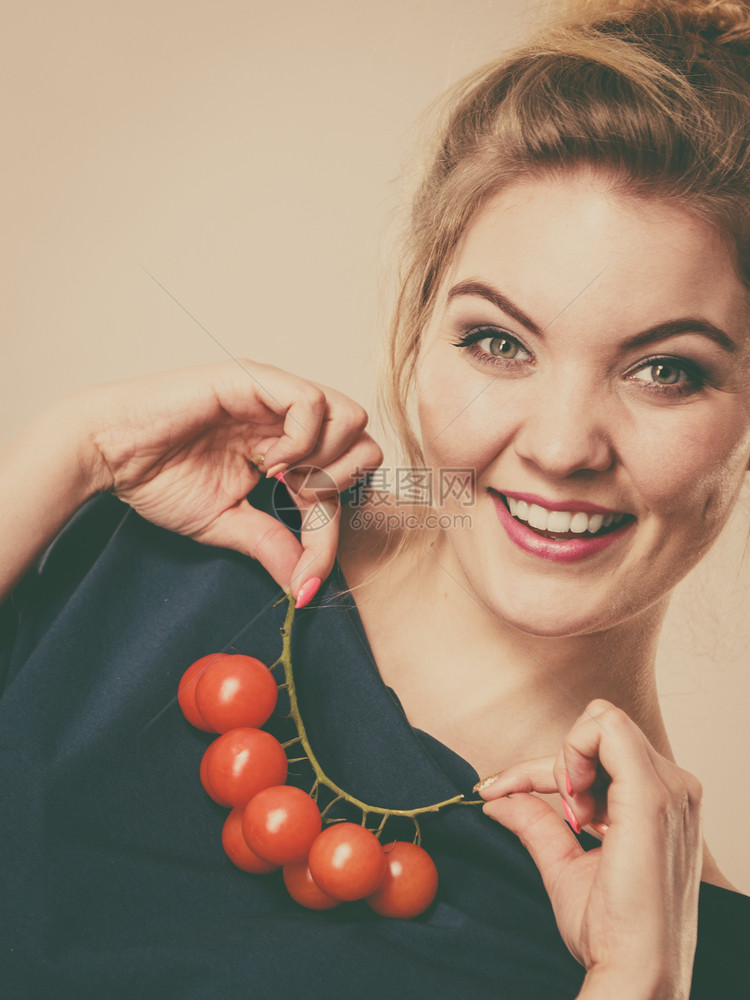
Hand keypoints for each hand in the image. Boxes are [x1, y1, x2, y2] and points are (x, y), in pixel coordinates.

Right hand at [74, 360, 381, 597]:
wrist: (108, 453)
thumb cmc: (158, 478)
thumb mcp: (227, 522)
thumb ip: (271, 544)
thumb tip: (304, 586)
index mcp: (287, 446)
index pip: (342, 483)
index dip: (331, 534)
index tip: (305, 576)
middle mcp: (289, 417)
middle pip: (364, 443)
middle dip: (340, 484)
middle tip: (294, 500)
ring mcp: (275, 395)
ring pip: (352, 418)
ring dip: (326, 459)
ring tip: (281, 477)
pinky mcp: (255, 379)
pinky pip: (311, 403)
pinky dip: (301, 441)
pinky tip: (267, 461)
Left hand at [477, 700, 702, 997]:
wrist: (635, 971)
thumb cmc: (612, 930)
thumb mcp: (565, 864)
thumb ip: (537, 823)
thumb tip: (500, 800)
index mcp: (660, 803)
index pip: (598, 753)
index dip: (539, 767)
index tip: (498, 790)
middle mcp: (673, 789)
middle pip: (599, 729)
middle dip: (558, 762)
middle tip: (550, 812)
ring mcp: (668, 789)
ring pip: (602, 720)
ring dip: (567, 760)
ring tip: (572, 818)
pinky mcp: (651, 795)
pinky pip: (606, 729)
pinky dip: (573, 752)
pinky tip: (572, 802)